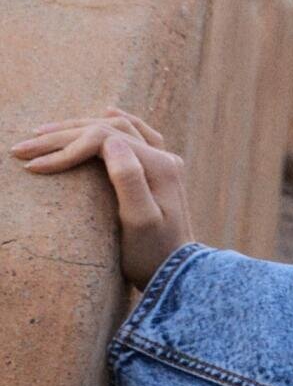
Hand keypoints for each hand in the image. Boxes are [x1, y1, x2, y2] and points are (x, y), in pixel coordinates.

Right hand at [9, 106, 195, 288]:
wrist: (176, 274)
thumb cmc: (152, 254)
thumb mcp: (139, 221)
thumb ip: (128, 179)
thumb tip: (110, 140)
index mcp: (158, 166)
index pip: (104, 140)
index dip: (66, 148)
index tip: (33, 166)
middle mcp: (164, 157)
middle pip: (109, 129)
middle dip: (63, 135)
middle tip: (23, 146)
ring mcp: (163, 162)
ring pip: (120, 128)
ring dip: (81, 126)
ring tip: (44, 132)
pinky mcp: (159, 172)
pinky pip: (139, 135)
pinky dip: (118, 122)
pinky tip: (106, 111)